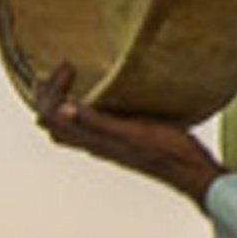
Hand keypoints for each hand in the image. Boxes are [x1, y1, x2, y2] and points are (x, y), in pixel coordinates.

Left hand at [30, 64, 225, 205]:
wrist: (189, 171)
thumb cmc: (166, 151)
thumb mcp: (132, 131)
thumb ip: (97, 122)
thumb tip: (63, 109)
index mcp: (92, 140)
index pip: (52, 115)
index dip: (52, 89)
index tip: (70, 66)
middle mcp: (92, 144)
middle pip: (52, 122)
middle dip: (47, 94)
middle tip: (57, 70)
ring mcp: (103, 144)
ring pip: (66, 126)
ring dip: (59, 102)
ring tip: (66, 80)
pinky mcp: (116, 142)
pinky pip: (85, 126)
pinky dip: (76, 109)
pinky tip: (94, 97)